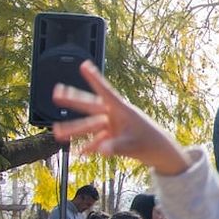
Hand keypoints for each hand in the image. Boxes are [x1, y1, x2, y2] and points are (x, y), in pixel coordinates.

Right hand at [52, 61, 189, 175]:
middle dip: (74, 100)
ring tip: (57, 132)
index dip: (94, 78)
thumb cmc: (152, 143)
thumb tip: (101, 150)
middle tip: (57, 92)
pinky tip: (79, 152)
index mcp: (122, 110)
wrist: (162, 154)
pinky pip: (97, 142)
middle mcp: (115, 117)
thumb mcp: (134, 145)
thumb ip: (116, 147)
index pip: (106, 91)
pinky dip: (89, 147)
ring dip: (74, 130)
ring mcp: (113, 128)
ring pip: (90, 127)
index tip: (85, 64)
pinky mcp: (113, 139)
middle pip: (91, 107)